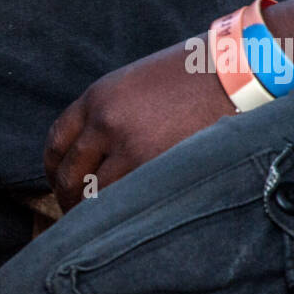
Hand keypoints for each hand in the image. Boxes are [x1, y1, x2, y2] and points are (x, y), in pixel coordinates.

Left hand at [43, 37, 237, 210]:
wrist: (241, 69)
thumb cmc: (193, 76)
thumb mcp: (137, 85)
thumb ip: (109, 116)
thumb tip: (93, 156)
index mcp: (97, 97)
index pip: (55, 142)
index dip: (52, 169)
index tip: (58, 183)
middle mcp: (105, 121)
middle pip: (68, 173)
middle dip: (68, 198)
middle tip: (76, 212)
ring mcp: (131, 145)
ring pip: (94, 195)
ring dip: (93, 213)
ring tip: (100, 225)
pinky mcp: (158, 165)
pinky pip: (126, 200)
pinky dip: (121, 214)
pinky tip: (126, 221)